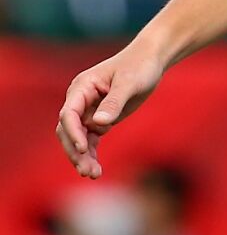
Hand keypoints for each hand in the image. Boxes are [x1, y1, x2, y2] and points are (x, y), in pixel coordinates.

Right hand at [56, 46, 164, 177]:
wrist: (151, 60)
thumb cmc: (140, 65)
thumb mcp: (129, 82)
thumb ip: (114, 102)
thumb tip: (97, 123)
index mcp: (82, 86)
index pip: (69, 113)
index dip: (73, 132)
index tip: (83, 148)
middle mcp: (81, 99)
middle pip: (68, 130)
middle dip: (75, 151)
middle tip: (87, 170)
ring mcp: (89, 110)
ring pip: (78, 138)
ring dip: (83, 157)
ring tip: (93, 174)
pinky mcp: (100, 119)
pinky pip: (90, 139)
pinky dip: (91, 153)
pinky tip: (96, 169)